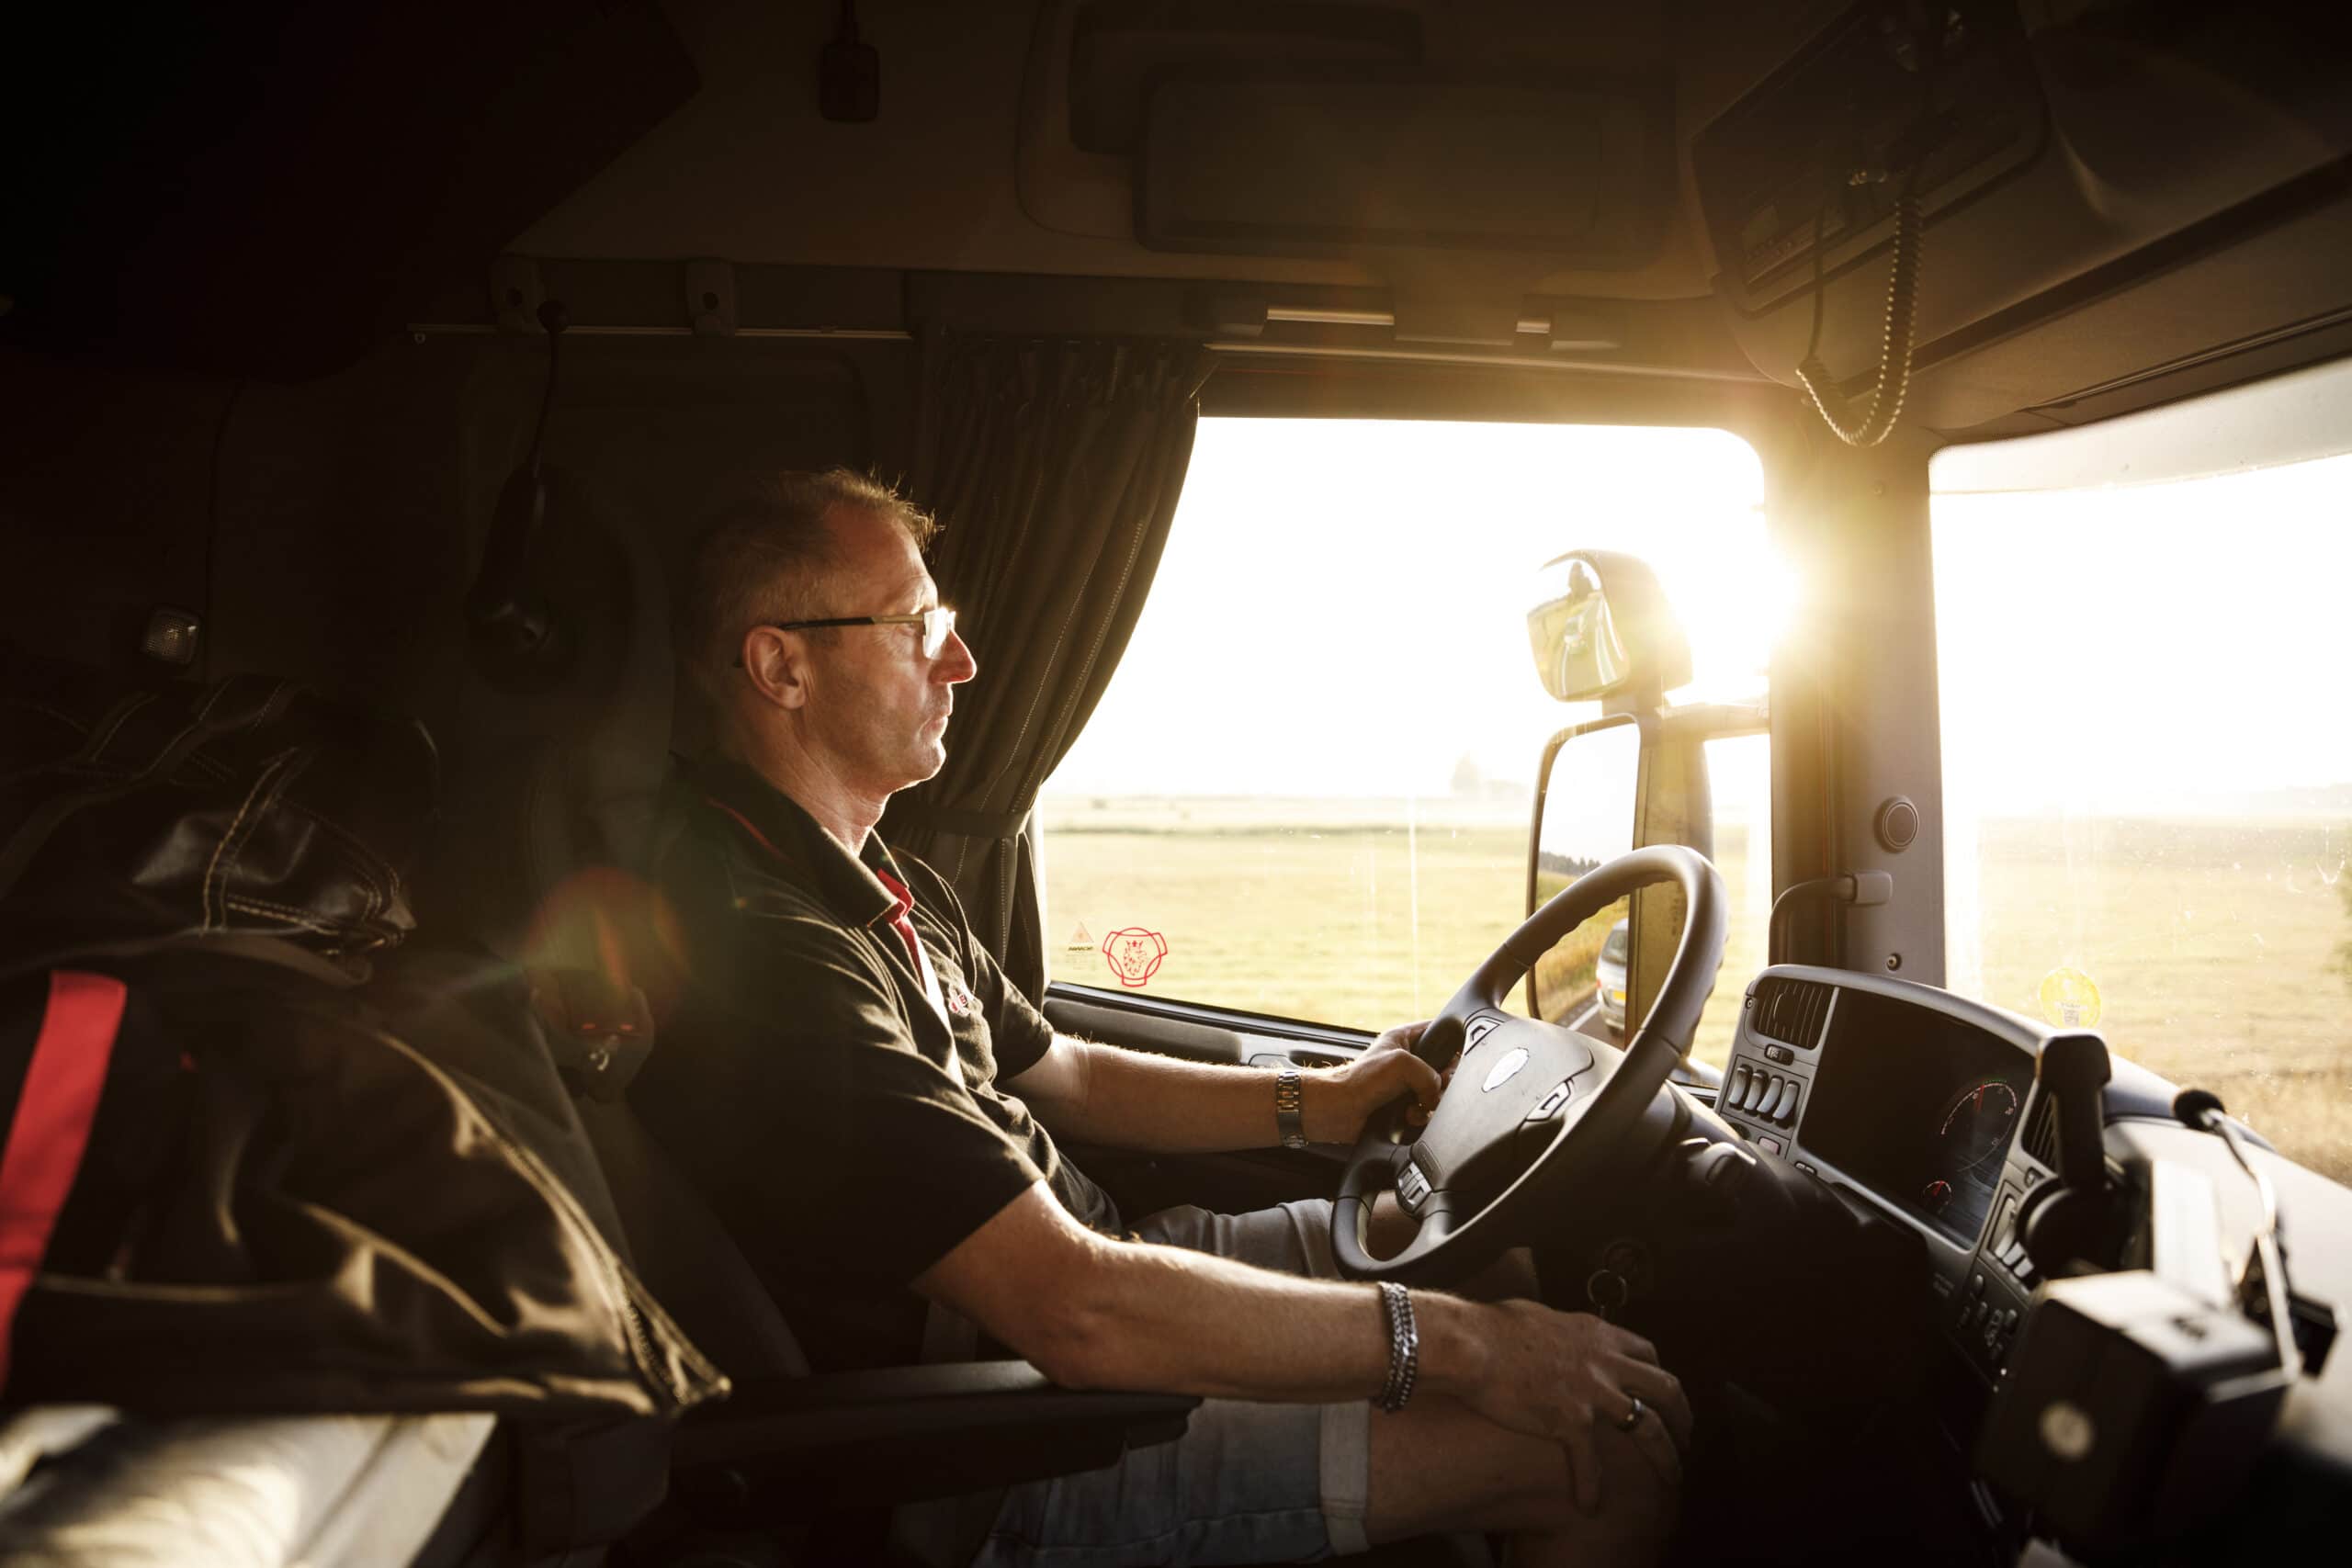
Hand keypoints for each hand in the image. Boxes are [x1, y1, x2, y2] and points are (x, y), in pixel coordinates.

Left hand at [1305, 1019, 1446, 1143]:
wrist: (1339, 1110)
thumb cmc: (1360, 1080)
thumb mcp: (1403, 1063)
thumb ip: (1431, 1075)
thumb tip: (1436, 1095)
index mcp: (1405, 1038)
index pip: (1440, 1033)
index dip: (1450, 1047)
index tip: (1447, 1063)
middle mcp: (1408, 1060)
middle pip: (1444, 1068)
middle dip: (1442, 1082)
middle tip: (1432, 1087)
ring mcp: (1407, 1084)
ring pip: (1438, 1093)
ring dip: (1431, 1103)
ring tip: (1416, 1105)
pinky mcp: (1404, 1106)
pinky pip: (1426, 1112)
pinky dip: (1421, 1116)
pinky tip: (1408, 1116)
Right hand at [1463, 1301, 1693, 1512]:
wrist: (1471, 1345)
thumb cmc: (1492, 1327)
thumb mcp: (1538, 1316)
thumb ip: (1557, 1329)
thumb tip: (1551, 1329)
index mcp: (1595, 1334)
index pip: (1647, 1351)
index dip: (1659, 1374)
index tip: (1661, 1391)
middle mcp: (1604, 1360)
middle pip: (1665, 1387)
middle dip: (1683, 1415)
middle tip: (1686, 1436)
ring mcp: (1592, 1391)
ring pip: (1648, 1425)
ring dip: (1666, 1454)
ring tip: (1672, 1476)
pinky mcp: (1570, 1420)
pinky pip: (1591, 1462)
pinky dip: (1592, 1486)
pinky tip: (1590, 1504)